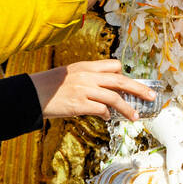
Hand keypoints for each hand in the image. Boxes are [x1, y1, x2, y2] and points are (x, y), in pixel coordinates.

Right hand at [30, 60, 156, 120]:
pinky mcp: (79, 104)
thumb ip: (88, 79)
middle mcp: (87, 76)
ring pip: (114, 97)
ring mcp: (84, 90)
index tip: (131, 84)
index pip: (113, 65)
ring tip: (135, 117)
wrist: (31, 94)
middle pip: (120, 80)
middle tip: (150, 96)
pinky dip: (108, 114)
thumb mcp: (70, 74)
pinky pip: (101, 109)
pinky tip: (108, 118)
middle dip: (138, 89)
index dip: (124, 75)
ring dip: (127, 108)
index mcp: (86, 66)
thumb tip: (104, 93)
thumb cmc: (50, 86)